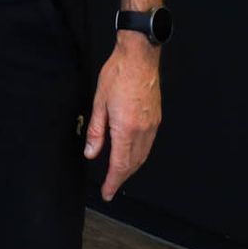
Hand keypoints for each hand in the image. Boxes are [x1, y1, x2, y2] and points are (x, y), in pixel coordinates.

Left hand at [84, 39, 160, 200]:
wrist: (139, 56)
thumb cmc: (118, 73)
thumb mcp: (99, 102)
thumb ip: (96, 131)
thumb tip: (91, 152)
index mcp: (126, 128)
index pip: (119, 164)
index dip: (113, 182)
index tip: (107, 192)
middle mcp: (143, 130)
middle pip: (133, 163)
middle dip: (122, 178)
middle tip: (111, 187)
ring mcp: (152, 124)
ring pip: (143, 155)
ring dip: (131, 168)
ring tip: (120, 174)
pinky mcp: (156, 118)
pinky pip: (148, 144)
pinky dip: (139, 155)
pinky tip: (132, 154)